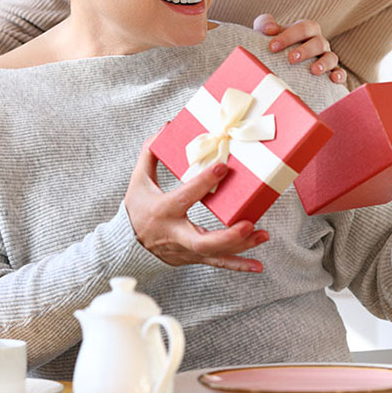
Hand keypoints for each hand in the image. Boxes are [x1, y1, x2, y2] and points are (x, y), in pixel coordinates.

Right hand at [125, 138, 268, 271]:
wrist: (129, 244)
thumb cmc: (137, 207)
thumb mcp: (138, 179)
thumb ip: (150, 152)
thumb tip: (168, 127)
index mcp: (163, 210)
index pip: (185, 196)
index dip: (203, 183)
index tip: (223, 168)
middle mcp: (175, 233)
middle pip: (202, 240)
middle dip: (228, 236)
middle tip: (249, 223)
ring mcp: (186, 249)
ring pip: (215, 253)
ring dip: (241, 247)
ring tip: (262, 235)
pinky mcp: (194, 257)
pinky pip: (218, 263)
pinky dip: (238, 265)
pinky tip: (258, 265)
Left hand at [253, 13, 345, 83]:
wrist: (281, 62)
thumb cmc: (275, 45)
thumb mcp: (267, 32)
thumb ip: (265, 24)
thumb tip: (269, 29)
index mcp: (307, 30)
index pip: (303, 28)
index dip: (289, 36)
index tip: (272, 47)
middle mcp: (319, 43)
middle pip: (318, 42)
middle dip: (305, 50)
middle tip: (291, 59)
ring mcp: (327, 58)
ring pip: (331, 57)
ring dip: (324, 63)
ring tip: (313, 71)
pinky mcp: (332, 73)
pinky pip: (341, 73)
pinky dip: (340, 75)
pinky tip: (333, 79)